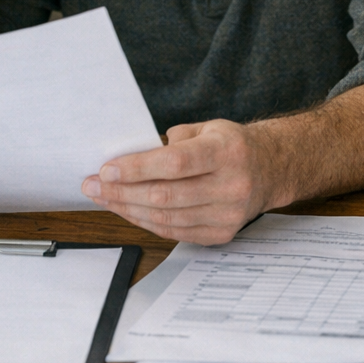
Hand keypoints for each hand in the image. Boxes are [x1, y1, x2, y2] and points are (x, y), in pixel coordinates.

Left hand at [81, 119, 283, 244]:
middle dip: (122, 192)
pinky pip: (174, 232)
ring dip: (128, 209)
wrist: (270, 170)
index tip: (106, 169)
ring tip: (104, 198)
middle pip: (165, 195)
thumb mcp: (207, 128)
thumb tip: (127, 157)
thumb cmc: (231, 146)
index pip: (175, 163)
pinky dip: (146, 222)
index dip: (137, 168)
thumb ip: (171, 141)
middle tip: (93, 186)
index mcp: (227, 152)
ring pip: (166, 219)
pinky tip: (128, 210)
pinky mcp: (221, 234)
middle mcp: (231, 186)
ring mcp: (228, 215)